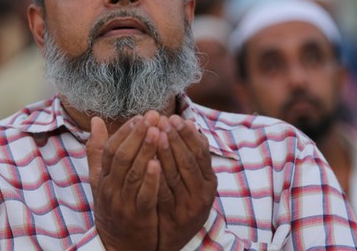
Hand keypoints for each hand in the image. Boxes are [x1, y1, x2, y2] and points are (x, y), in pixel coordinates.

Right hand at [87, 114, 162, 250]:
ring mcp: (123, 203)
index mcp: (103, 178)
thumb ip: (98, 150)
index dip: (125, 131)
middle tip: (153, 117)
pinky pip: (144, 196)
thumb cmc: (112, 206)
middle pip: (122, 157)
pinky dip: (151, 180)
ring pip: (133, 173)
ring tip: (158, 132)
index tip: (140, 116)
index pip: (111, 149)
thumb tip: (96, 120)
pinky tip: (159, 164)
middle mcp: (110, 188)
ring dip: (146, 151)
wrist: (118, 245)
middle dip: (138, 135)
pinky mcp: (138, 216)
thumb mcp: (101, 179)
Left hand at [155, 115, 217, 249]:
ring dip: (165, 153)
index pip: (200, 153)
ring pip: (176, 176)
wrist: (179, 239)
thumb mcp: (196, 180)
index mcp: (209, 181)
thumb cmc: (185, 200)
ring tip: (154, 134)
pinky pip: (163, 194)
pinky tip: (147, 162)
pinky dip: (155, 177)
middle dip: (175, 139)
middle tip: (163, 120)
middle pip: (189, 162)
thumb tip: (192, 124)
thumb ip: (195, 155)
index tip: (175, 118)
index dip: (188, 135)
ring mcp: (188, 206)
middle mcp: (202, 193)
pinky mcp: (174, 217)